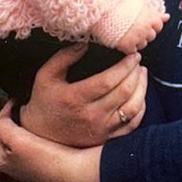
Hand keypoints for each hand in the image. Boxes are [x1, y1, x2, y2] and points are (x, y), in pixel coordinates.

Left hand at [0, 102, 104, 181]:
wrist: (75, 172)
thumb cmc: (47, 159)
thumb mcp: (17, 140)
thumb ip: (3, 126)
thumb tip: (4, 118)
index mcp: (0, 160)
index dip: (3, 110)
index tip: (16, 99)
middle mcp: (10, 164)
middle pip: (3, 133)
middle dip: (11, 117)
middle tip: (22, 104)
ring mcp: (26, 164)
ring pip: (17, 137)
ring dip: (22, 124)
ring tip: (32, 113)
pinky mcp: (41, 162)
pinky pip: (32, 141)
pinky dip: (34, 132)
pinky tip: (43, 127)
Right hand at [19, 43, 147, 147]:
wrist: (39, 135)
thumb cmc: (44, 102)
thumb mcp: (46, 76)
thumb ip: (64, 57)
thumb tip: (85, 43)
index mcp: (76, 98)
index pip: (109, 80)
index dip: (125, 66)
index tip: (132, 54)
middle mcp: (91, 116)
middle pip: (124, 92)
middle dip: (135, 72)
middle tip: (138, 59)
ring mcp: (101, 129)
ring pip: (132, 108)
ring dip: (142, 88)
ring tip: (141, 73)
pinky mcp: (107, 138)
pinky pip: (132, 125)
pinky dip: (141, 108)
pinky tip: (140, 95)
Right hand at [116, 5, 168, 53]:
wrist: (105, 10)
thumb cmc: (121, 6)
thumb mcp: (141, 7)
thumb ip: (156, 14)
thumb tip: (167, 17)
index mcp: (151, 18)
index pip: (158, 26)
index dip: (151, 25)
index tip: (143, 23)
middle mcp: (146, 29)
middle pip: (151, 36)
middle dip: (144, 34)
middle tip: (133, 27)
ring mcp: (138, 38)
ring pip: (142, 45)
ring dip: (136, 41)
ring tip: (126, 32)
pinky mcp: (128, 45)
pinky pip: (131, 50)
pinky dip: (127, 47)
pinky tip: (122, 38)